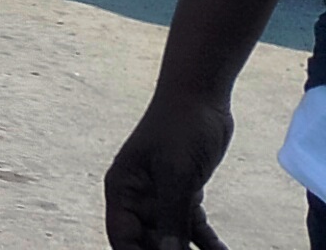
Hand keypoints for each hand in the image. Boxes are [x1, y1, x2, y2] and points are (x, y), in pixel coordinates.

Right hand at [101, 94, 232, 249]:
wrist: (200, 97)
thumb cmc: (180, 127)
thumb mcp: (176, 174)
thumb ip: (171, 216)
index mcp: (122, 190)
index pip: (122, 237)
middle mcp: (137, 197)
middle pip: (146, 241)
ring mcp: (161, 196)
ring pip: (172, 237)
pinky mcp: (185, 193)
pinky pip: (194, 228)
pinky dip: (209, 244)